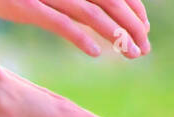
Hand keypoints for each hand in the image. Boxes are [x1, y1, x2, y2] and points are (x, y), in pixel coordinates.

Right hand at [0, 0, 150, 57]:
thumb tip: (94, 15)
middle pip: (111, 3)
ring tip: (130, 54)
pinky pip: (62, 23)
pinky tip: (96, 52)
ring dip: (116, 35)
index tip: (143, 31)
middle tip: (143, 50)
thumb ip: (72, 0)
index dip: (135, 10)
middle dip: (133, 27)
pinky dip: (81, 38)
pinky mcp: (29, 7)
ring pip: (93, 14)